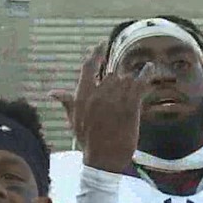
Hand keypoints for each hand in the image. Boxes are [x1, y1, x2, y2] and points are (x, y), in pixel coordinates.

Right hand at [53, 43, 152, 173]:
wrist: (104, 157)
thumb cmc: (88, 141)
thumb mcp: (75, 121)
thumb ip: (67, 102)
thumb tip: (53, 92)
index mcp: (83, 95)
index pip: (88, 67)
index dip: (96, 54)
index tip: (101, 44)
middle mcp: (99, 93)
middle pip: (111, 74)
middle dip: (118, 82)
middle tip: (122, 95)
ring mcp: (115, 98)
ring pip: (126, 79)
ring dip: (130, 83)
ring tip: (133, 91)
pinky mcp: (130, 106)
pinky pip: (139, 84)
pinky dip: (146, 74)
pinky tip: (150, 68)